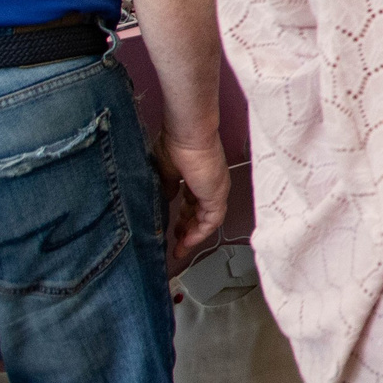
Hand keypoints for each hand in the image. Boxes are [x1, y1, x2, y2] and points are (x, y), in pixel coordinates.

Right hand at [153, 132, 229, 272]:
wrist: (188, 133)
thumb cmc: (175, 143)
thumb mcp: (164, 170)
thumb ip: (167, 187)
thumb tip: (165, 200)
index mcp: (197, 177)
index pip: (191, 203)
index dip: (181, 218)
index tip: (172, 230)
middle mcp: (209, 185)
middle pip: (199, 214)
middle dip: (186, 231)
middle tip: (175, 244)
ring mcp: (215, 190)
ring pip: (206, 220)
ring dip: (192, 236)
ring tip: (180, 249)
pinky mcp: (218, 194)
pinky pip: (212, 221)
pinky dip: (199, 233)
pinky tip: (187, 242)